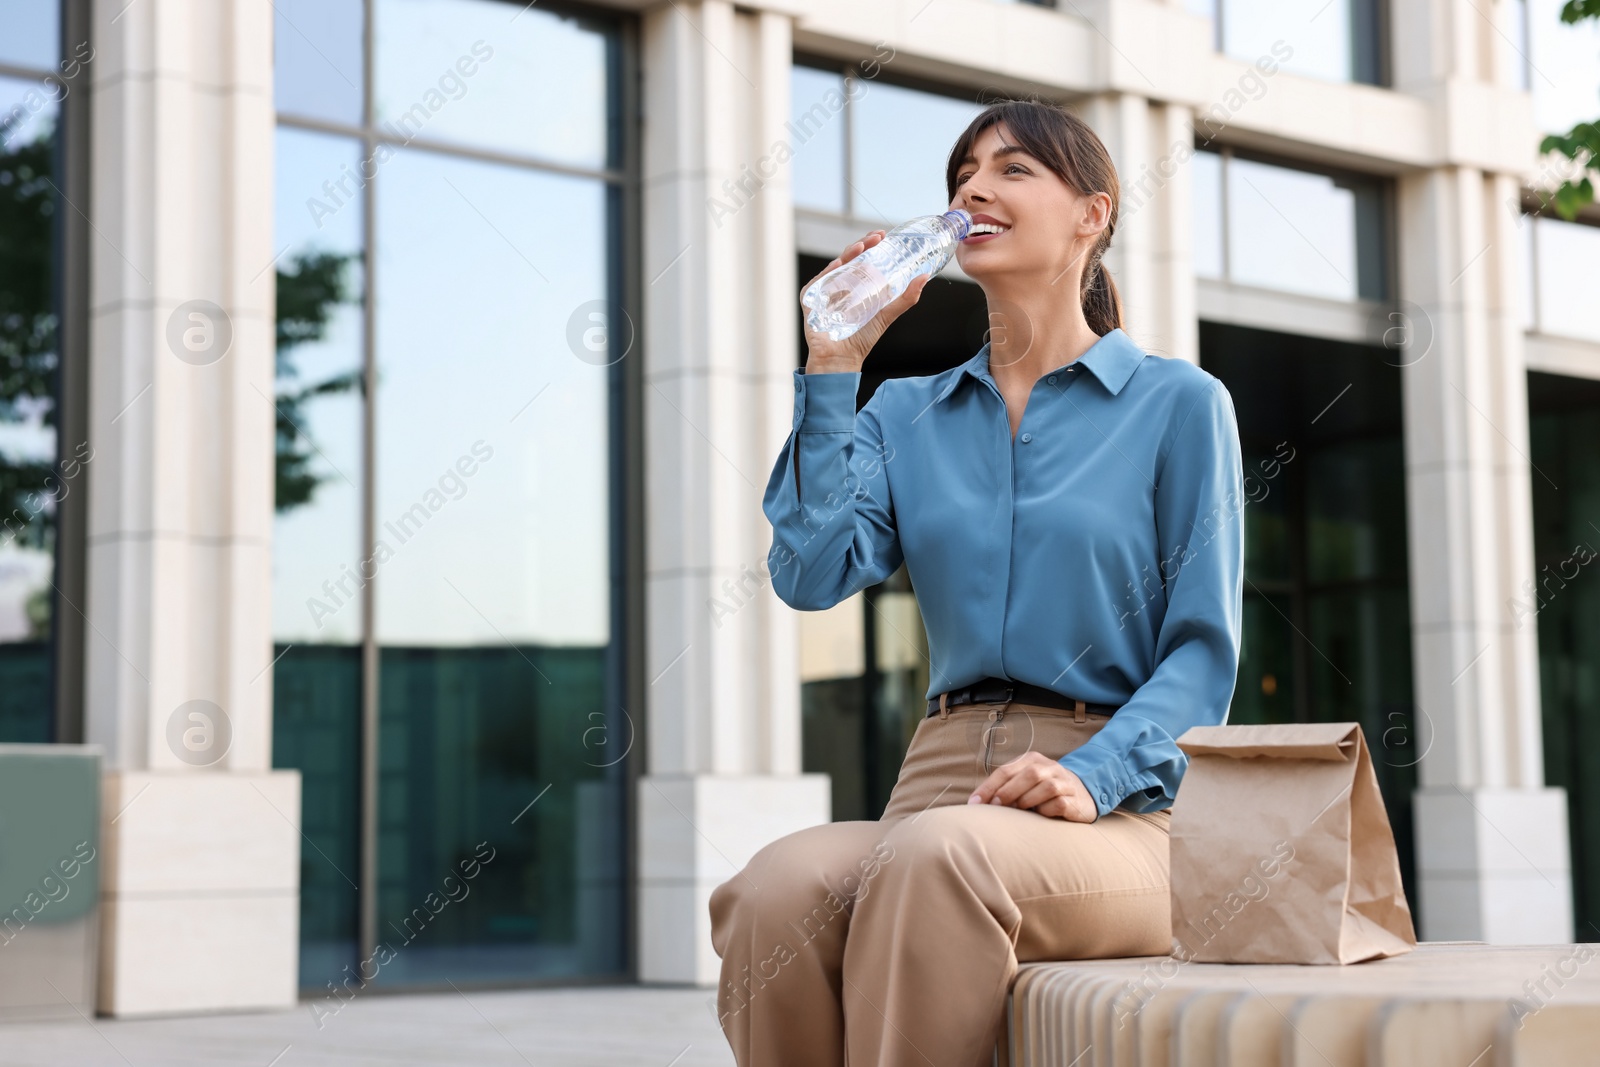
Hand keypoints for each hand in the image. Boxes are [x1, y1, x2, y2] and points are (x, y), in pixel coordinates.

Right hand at [800, 229, 933, 373]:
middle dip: (861, 244)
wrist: (842, 359)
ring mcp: (824, 291)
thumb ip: (906, 298)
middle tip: (875, 237)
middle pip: (849, 258)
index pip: (862, 259)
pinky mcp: (811, 300)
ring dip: (848, 254)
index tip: (882, 235)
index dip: (870, 245)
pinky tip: (838, 265)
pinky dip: (828, 273)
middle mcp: (839, 284)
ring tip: (861, 246)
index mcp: (855, 285)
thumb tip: (925, 277)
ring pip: (835, 266)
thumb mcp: (887, 314)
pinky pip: (818, 283)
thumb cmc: (861, 339)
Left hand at [968, 752, 1098, 822]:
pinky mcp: (1075, 800)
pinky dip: (1046, 811)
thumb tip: (976, 804)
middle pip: (1028, 774)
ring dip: (1028, 801)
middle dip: (1008, 792)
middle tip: (994, 808)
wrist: (1083, 795)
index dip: (988, 787)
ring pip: (1046, 787)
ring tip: (1019, 811)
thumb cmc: (1043, 792)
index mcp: (1032, 759)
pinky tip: (1040, 815)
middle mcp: (1050, 767)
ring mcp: (1065, 782)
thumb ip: (1004, 788)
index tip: (974, 804)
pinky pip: (1059, 804)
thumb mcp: (1024, 784)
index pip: (1006, 770)